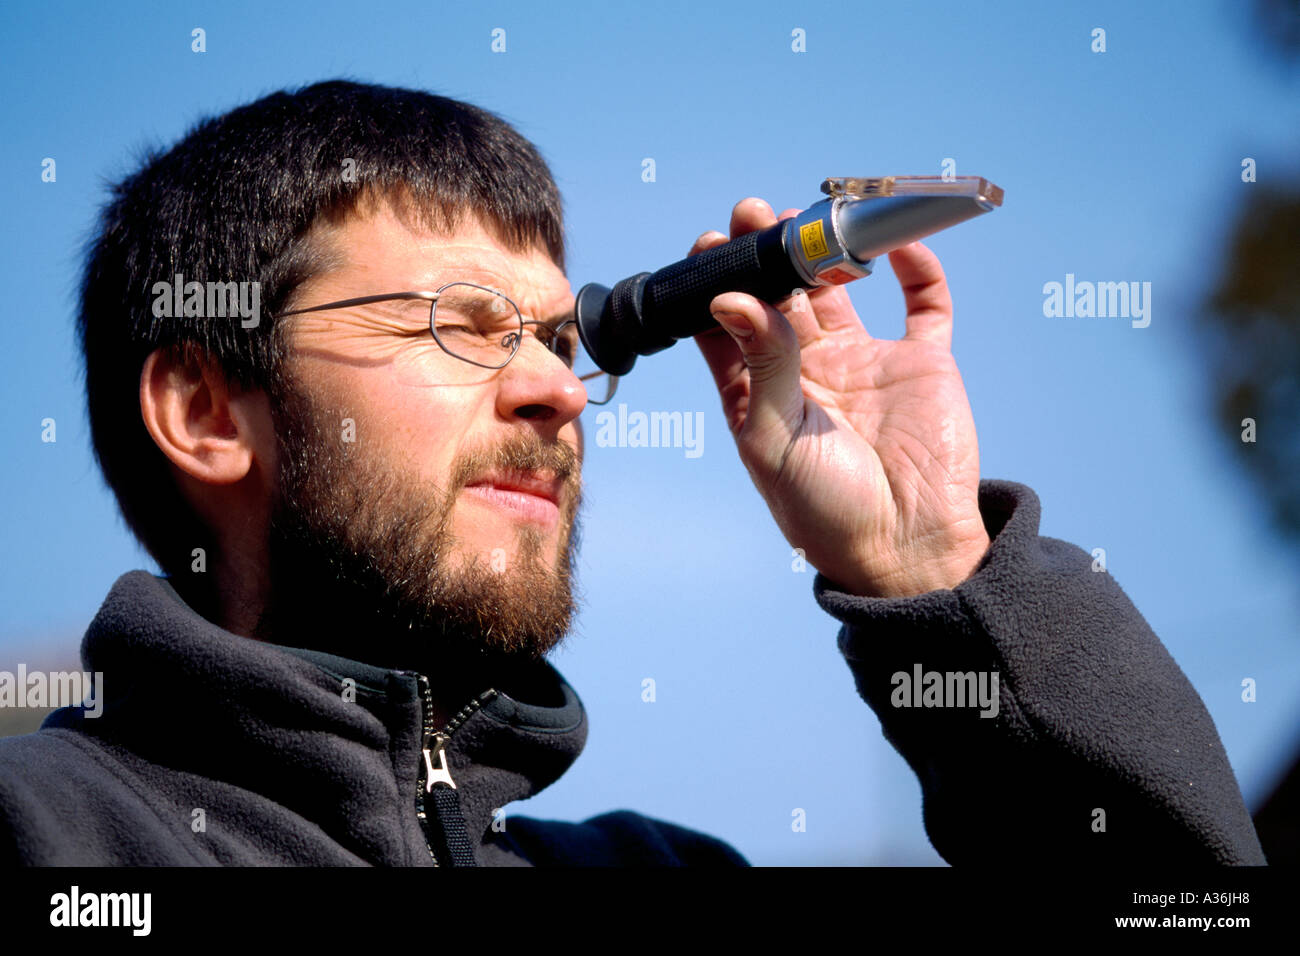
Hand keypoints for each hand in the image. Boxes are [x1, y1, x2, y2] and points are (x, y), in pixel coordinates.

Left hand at [691, 198, 989, 597]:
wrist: (908, 550)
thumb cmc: (826, 511)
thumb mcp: (776, 439)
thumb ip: (761, 365)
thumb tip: (729, 297)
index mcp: (760, 393)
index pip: (728, 325)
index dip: (716, 283)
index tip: (710, 244)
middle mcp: (808, 370)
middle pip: (779, 295)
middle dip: (765, 253)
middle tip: (754, 215)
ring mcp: (864, 361)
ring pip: (840, 289)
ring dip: (825, 251)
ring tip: (809, 222)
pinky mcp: (920, 362)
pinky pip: (922, 305)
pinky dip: (915, 269)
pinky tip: (896, 243)